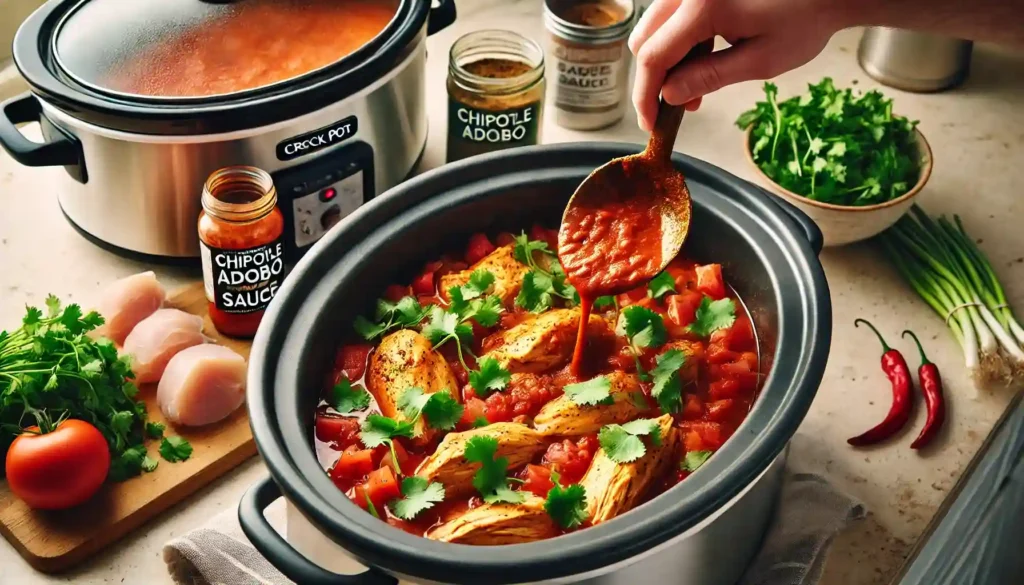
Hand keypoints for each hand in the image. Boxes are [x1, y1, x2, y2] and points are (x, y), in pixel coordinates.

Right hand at [629, 0, 846, 130]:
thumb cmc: (805, 19)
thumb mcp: (759, 60)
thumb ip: (708, 77)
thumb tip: (669, 96)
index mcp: (703, 6)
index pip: (653, 56)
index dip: (645, 94)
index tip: (651, 122)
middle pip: (644, 38)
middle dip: (651, 79)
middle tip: (669, 109)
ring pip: (654, 27)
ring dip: (664, 62)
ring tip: (690, 90)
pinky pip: (673, 17)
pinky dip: (678, 44)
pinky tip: (698, 64)